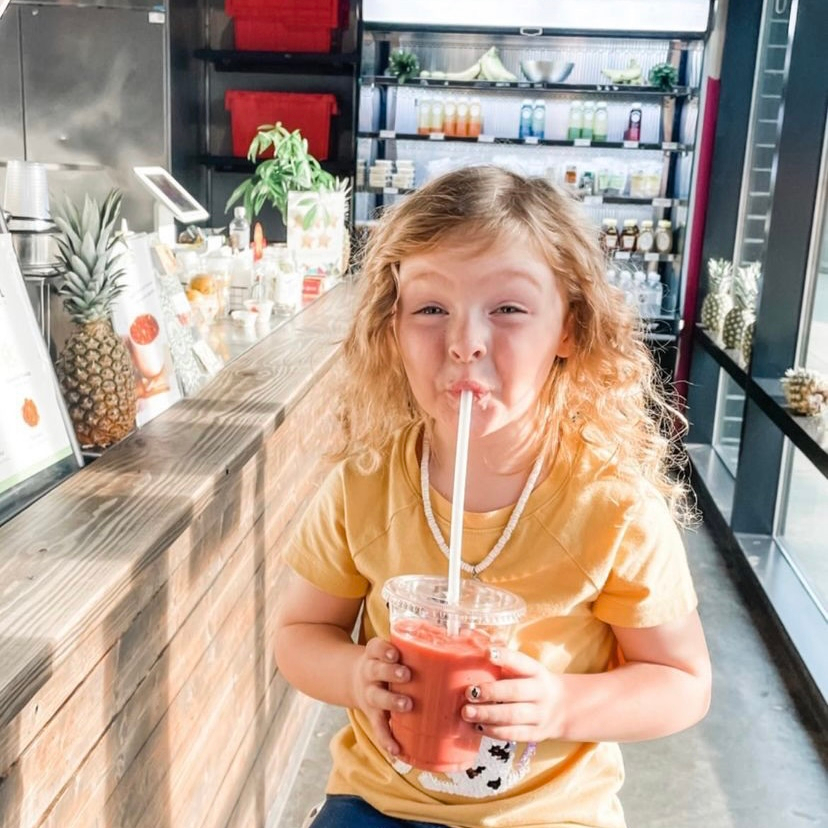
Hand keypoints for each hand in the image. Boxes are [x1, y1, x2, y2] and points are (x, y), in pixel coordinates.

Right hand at [350, 637, 411, 755]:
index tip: (395, 654)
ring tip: (406, 705)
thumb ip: (416, 649)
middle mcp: (369, 673)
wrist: (355, 680)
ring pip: (377, 697)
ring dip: (391, 701)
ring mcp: (369, 694)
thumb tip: (462, 646)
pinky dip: (386, 739)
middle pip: (376, 670)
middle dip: (391, 673)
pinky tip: (396, 750)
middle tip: (407, 675)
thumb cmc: (386, 663)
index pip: (375, 647)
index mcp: (375, 655)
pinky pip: (378, 727)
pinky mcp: (372, 714)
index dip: (384, 650)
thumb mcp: (391, 651)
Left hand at [461, 647, 563, 742]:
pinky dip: (493, 731)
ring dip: (487, 714)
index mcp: (535, 671)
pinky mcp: (535, 733)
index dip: (504, 657)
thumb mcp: (524, 670)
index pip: (520, 662)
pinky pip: (513, 734)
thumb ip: (503, 664)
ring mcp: (539, 715)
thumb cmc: (530, 683)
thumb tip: (471, 649)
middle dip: (490, 692)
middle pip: (515, 691)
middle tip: (469, 692)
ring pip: (513, 716)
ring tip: (467, 712)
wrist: (562, 707)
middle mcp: (540, 692)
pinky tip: (477, 726)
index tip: (487, 653)